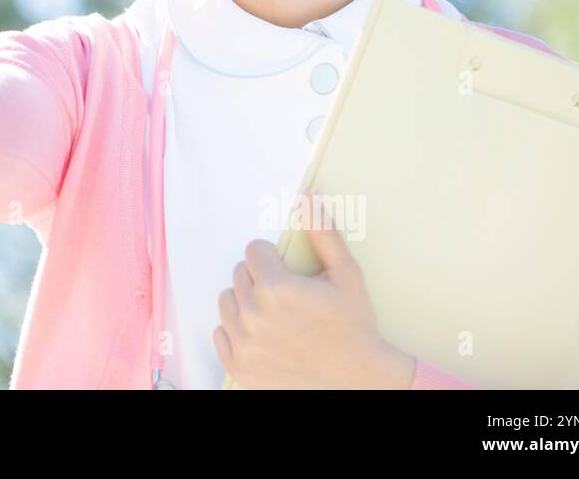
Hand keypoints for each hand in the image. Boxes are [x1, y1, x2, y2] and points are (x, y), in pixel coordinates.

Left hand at [212, 191, 414, 388]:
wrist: (358, 380)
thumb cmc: (354, 324)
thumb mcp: (346, 274)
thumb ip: (322, 232)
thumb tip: (308, 198)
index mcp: (276, 287)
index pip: (254, 250)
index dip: (273, 259)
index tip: (290, 273)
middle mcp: (253, 315)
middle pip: (239, 274)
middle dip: (260, 279)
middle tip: (288, 297)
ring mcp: (243, 343)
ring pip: (228, 301)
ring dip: (246, 303)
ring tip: (276, 316)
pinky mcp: (238, 366)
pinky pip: (221, 333)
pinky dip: (237, 332)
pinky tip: (264, 336)